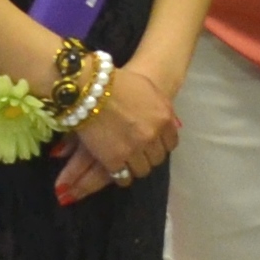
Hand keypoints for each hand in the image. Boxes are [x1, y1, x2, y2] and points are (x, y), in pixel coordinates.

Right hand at [55, 60, 178, 202]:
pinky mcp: (114, 160)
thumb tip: (162, 120)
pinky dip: (120, 175)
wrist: (89, 89)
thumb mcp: (147, 89)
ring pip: (142, 170)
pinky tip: (115, 170)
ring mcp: (134, 150)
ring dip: (134, 167)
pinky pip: (123, 177)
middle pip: (157, 158)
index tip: (152, 144)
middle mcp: (153, 136)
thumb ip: (158, 108)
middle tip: (137, 152)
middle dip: (147, 156)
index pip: (171, 143)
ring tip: (125, 162)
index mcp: (164, 118)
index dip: (160, 144)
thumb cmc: (117, 82)